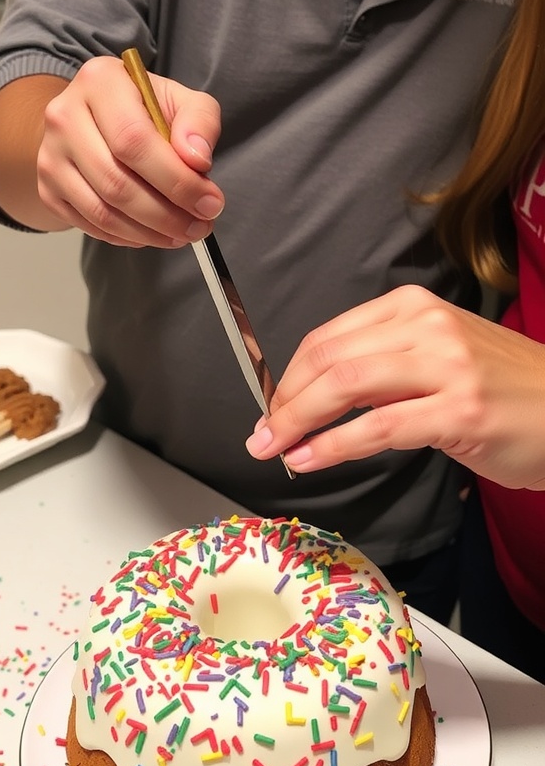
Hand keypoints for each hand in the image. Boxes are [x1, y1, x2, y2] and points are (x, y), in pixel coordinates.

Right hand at [37, 56, 223, 245]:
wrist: (92, 118)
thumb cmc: (142, 110)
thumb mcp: (179, 100)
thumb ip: (199, 122)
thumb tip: (197, 160)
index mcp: (100, 82)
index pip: (135, 142)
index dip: (176, 181)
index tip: (210, 203)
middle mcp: (64, 116)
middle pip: (117, 183)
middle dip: (167, 215)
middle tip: (199, 228)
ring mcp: (50, 156)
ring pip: (102, 212)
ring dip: (149, 233)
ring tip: (181, 235)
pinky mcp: (48, 189)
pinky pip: (91, 226)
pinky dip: (127, 237)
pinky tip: (152, 233)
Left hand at [246, 284, 544, 489]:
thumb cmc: (503, 390)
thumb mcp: (439, 357)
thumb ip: (384, 364)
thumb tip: (317, 395)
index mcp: (414, 307)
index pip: (329, 337)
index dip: (289, 376)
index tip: (270, 407)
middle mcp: (427, 326)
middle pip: (329, 359)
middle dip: (284, 401)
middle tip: (263, 435)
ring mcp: (446, 365)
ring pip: (346, 386)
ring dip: (299, 421)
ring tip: (275, 448)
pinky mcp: (460, 409)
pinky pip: (378, 427)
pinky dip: (333, 445)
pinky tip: (310, 459)